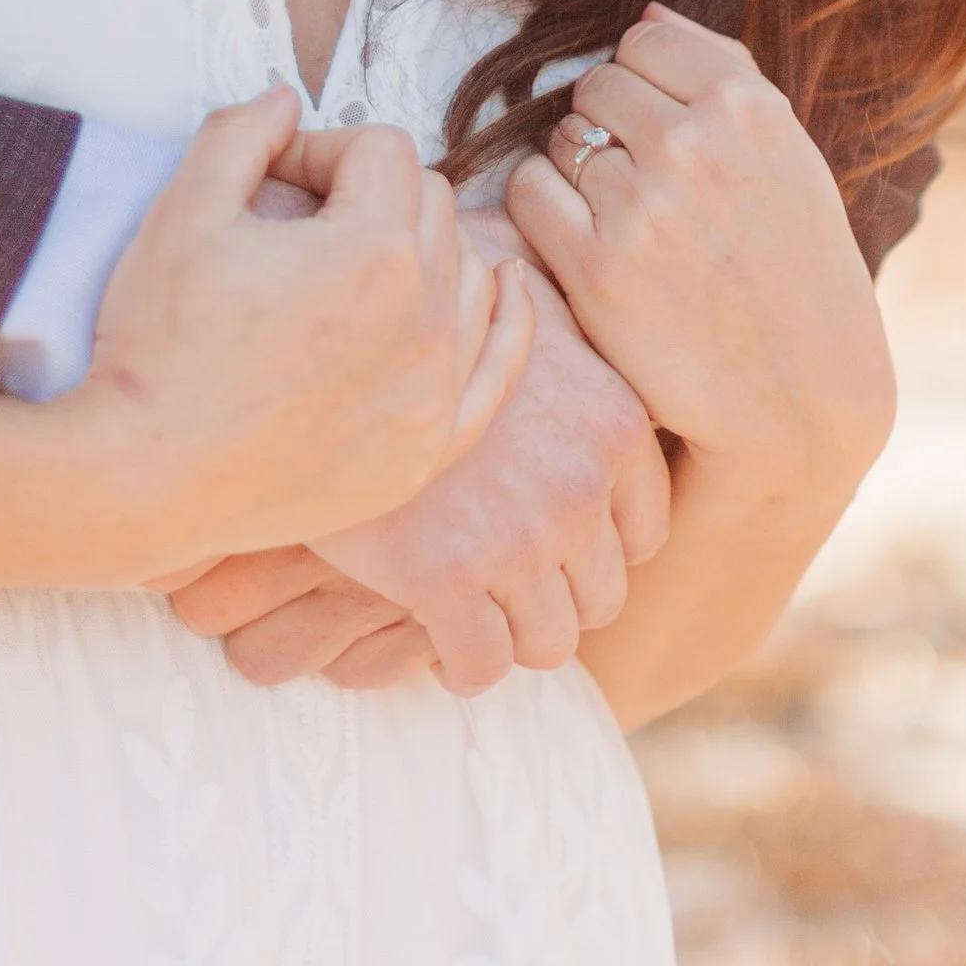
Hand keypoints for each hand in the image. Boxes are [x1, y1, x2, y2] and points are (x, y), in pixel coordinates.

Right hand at [80, 91, 533, 572]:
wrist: (144, 478)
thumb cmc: (159, 348)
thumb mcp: (184, 210)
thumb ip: (242, 132)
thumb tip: (285, 100)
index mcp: (375, 250)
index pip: (382, 149)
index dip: (320, 148)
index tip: (271, 178)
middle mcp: (425, 317)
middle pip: (431, 203)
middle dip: (370, 193)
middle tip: (299, 223)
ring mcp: (434, 390)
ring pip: (470, 273)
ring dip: (423, 249)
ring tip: (357, 263)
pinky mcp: (428, 450)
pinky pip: (499, 369)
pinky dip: (506, 321)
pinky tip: (505, 288)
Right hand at [167, 208, 669, 695]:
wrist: (318, 333)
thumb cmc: (412, 309)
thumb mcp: (506, 301)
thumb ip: (554, 329)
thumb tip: (557, 318)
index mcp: (614, 420)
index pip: (647, 532)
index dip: (597, 546)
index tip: (552, 545)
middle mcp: (581, 483)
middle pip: (604, 596)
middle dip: (555, 597)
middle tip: (503, 583)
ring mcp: (517, 537)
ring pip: (549, 643)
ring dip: (512, 637)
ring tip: (470, 613)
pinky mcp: (444, 579)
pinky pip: (480, 665)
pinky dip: (460, 664)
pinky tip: (433, 637)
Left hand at [510, 9, 894, 501]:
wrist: (800, 400)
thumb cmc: (796, 269)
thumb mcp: (790, 158)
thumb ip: (724, 73)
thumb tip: (647, 13)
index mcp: (749, 108)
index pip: (643, 40)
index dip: (644, 83)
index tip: (664, 128)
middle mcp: (695, 147)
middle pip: (595, 86)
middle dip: (610, 127)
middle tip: (645, 185)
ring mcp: (643, 208)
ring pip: (561, 140)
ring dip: (579, 174)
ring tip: (629, 223)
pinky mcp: (597, 270)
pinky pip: (528, 192)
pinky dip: (545, 212)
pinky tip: (586, 242)